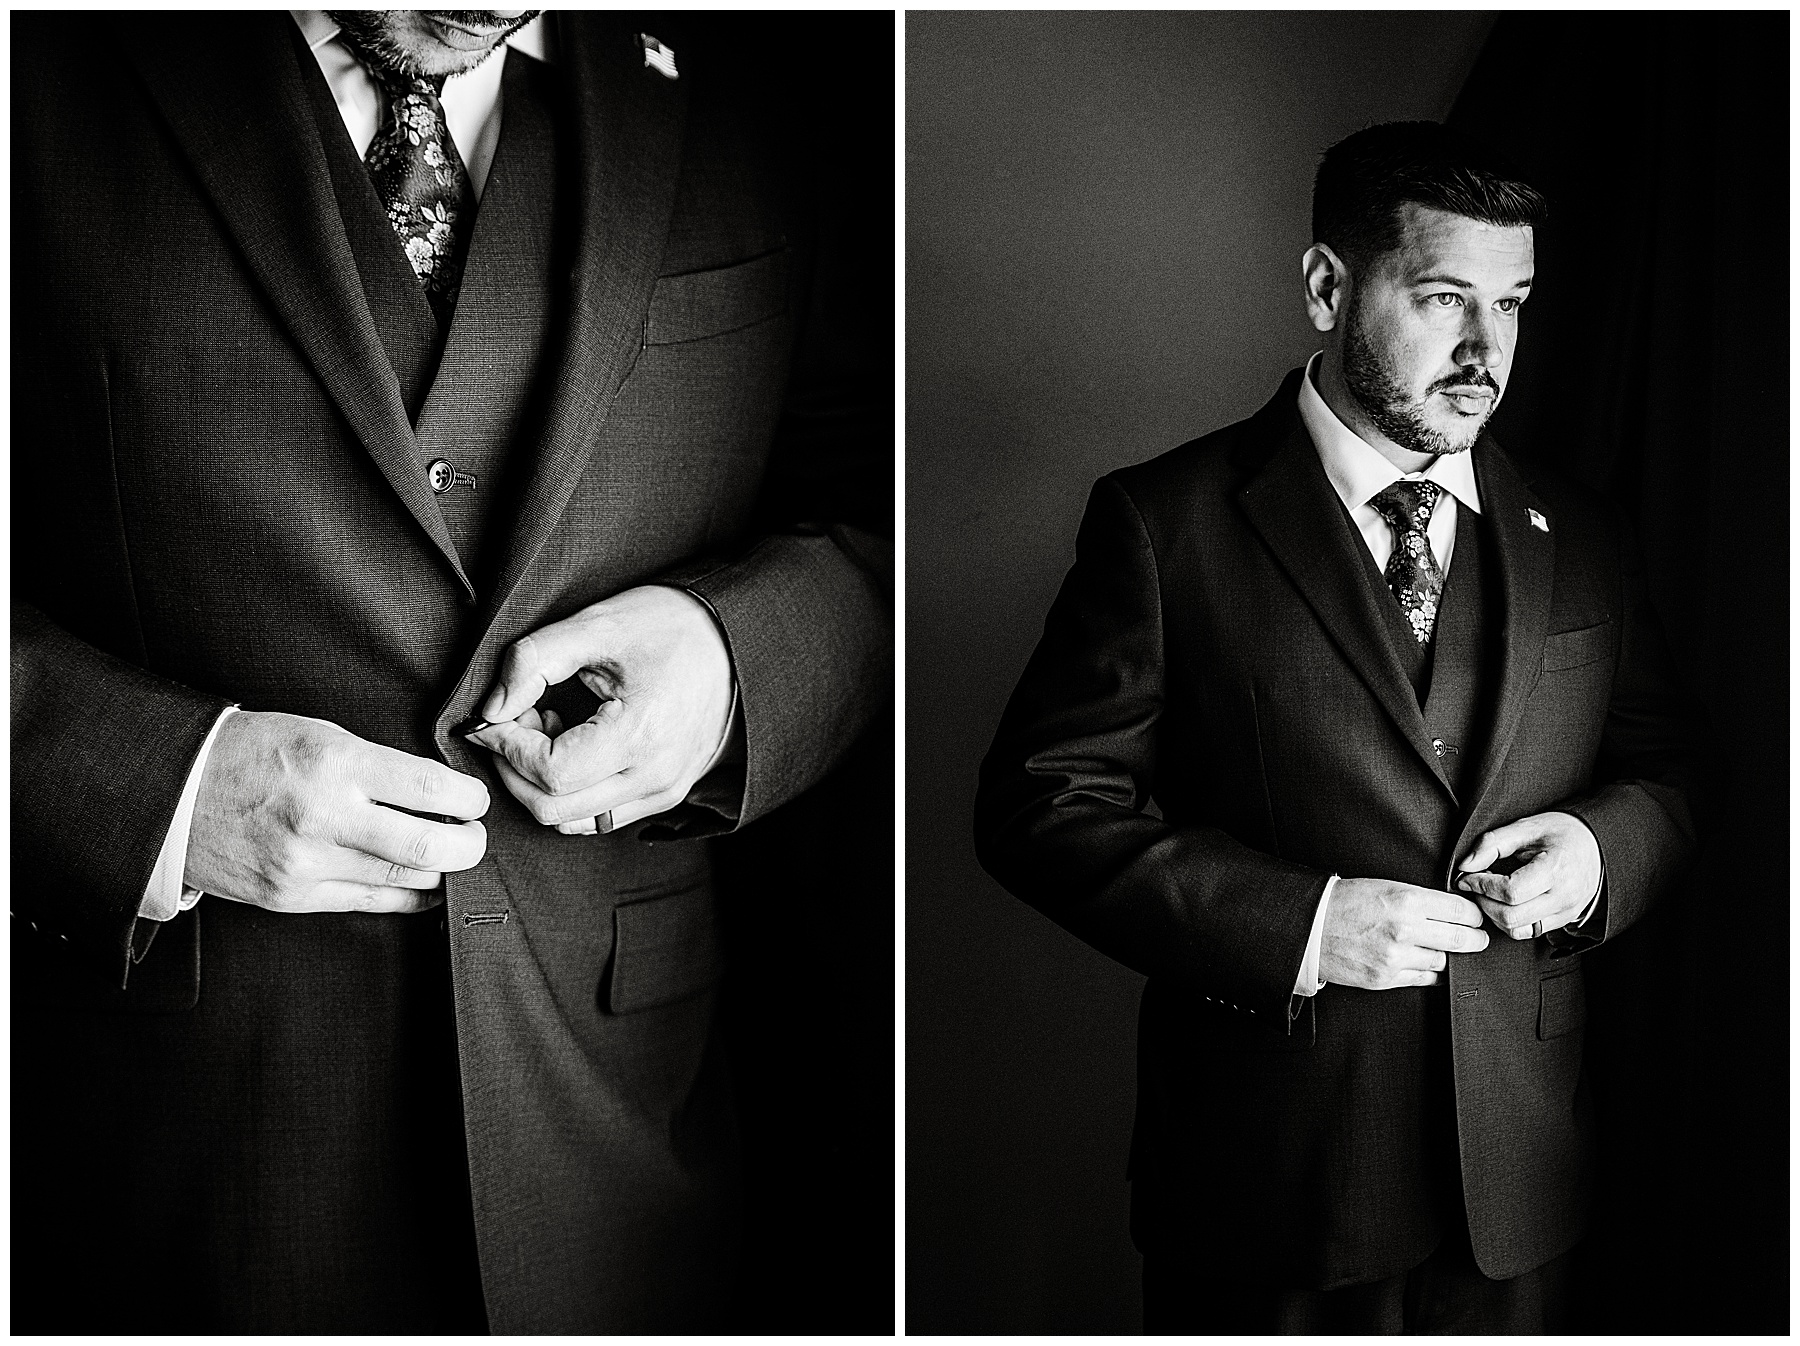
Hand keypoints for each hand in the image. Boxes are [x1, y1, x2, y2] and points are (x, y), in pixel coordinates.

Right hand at [185, 710, 488, 912]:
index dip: (470, 798)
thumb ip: (379, 765)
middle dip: (470, 845)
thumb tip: (441, 790)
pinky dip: (407, 894)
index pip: (432, 788)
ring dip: (439, 869)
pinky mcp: (292, 897)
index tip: (475, 799)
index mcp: (335, 766)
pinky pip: (370, 903)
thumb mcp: (321, 735)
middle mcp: (323, 818)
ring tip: (447, 853)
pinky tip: (421, 883)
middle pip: (429, 846)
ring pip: (406, 879)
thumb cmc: (252, 754)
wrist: (172, 792)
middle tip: (475, 835)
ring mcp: (306, 864)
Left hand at [466, 586, 734, 834]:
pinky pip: (598, 816)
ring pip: (572, 821)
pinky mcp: (666, 794)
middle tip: (518, 718)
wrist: (734, 639)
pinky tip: (575, 743)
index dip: (507, 745)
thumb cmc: (669, 625)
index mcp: (642, 733)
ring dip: (541, 782)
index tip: (499, 712)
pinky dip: (570, 791)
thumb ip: (532, 661)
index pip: (549, 771)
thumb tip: (489, 711)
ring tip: (548, 726)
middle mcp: (655, 775)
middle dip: (515, 767)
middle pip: (552, 809)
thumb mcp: (596, 625)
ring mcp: (664, 791)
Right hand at [1319, 878, 1489, 989]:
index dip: (1475, 915)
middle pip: (1461, 939)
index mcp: (1406, 900)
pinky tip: (1430, 963)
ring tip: (1448, 949)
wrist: (1309, 926)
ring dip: (1450, 956)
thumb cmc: (1345, 902)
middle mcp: (1404, 930)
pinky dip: (1432, 972)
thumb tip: (1452, 910)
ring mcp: (1395, 957)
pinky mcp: (1386, 978)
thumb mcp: (1385, 886)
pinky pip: (1425, 979)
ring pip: (1444, 961)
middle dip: (1475, 939)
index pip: (1461, 911)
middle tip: (1478, 938)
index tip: (1476, 918)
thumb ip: (1420, 899)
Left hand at [1455, 811, 1601, 940]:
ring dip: (1493, 914)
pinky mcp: (1564, 920)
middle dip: (1483, 901)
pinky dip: (1509, 922)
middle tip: (1475, 884)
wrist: (1597, 844)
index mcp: (1557, 869)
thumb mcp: (1527, 827)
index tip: (1467, 875)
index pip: (1510, 891)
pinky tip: (1504, 903)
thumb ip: (1493, 843)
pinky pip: (1528, 931)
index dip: (1481, 885)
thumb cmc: (1562, 833)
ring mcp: (1567, 912)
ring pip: (1517, 929)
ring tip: (1489, 893)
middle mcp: (1565, 896)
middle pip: (1511, 916)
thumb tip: (1465, 865)